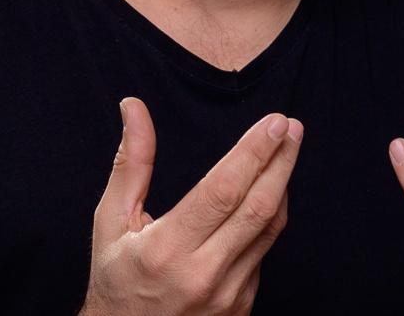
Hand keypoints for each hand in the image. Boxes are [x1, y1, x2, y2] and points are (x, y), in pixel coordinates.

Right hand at [80, 97, 303, 315]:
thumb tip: (134, 108)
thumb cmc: (115, 281)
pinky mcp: (241, 307)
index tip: (275, 123)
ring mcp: (228, 296)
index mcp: (168, 250)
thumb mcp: (111, 222)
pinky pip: (263, 253)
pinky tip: (265, 196)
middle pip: (259, 208)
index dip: (253, 153)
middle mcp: (203, 275)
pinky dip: (266, 220)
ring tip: (286, 151)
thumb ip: (131, 164)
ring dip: (281, 186)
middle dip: (281, 161)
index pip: (223, 191)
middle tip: (292, 127)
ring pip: (269, 231)